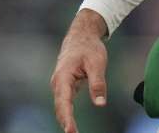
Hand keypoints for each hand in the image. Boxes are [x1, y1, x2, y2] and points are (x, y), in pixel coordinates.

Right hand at [50, 9, 108, 132]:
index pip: (64, 102)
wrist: (81, 35)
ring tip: (72, 132)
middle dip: (65, 123)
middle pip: (60, 107)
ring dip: (64, 120)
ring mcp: (59, 84)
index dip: (67, 118)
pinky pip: (63, 103)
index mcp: (63, 77)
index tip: (71, 132)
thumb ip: (98, 84)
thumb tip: (100, 104)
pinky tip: (70, 124)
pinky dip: (66, 114)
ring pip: (60, 106)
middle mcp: (57, 82)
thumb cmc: (89, 48)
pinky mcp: (64, 85)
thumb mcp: (97, 64)